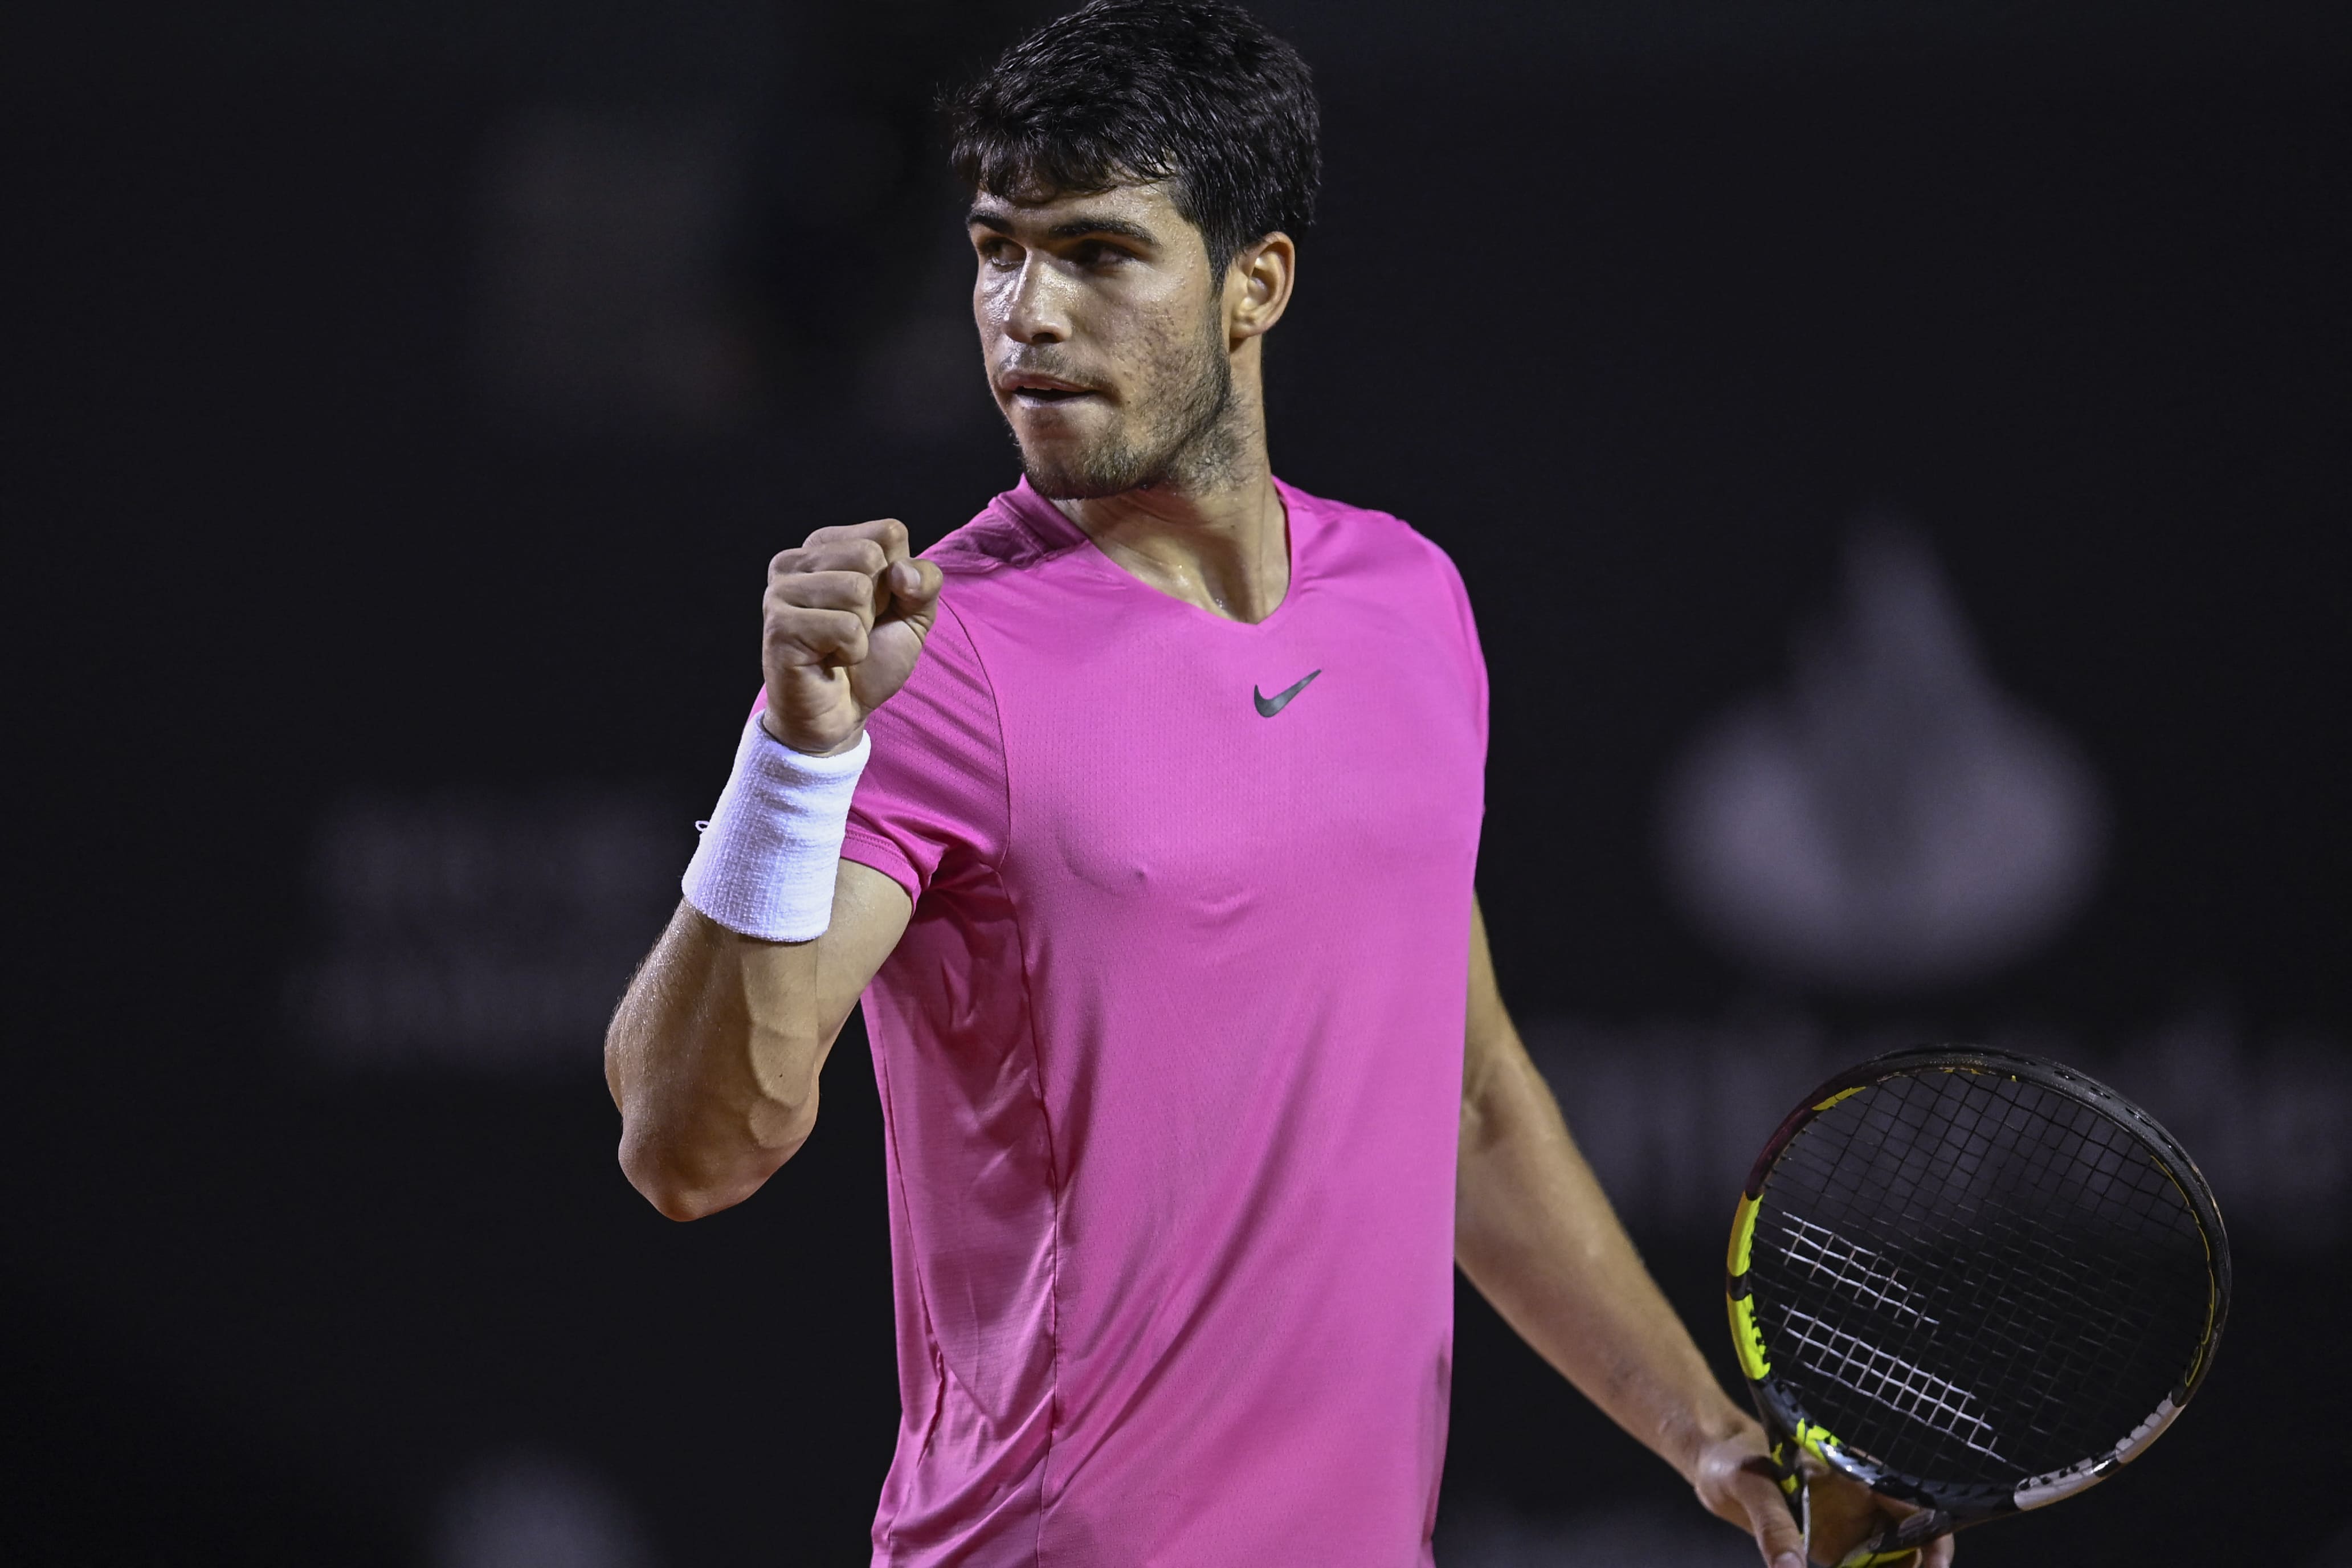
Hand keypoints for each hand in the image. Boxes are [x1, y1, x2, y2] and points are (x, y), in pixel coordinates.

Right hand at [759, 518, 943, 755]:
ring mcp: (781, 590)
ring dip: (863, 630)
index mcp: (826, 545)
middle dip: (879, 604)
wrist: (841, 713)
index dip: (899, 578)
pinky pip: (846, 627)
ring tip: (839, 645)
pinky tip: (828, 660)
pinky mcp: (779, 625)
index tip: (876, 607)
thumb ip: (924, 581)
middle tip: (854, 629)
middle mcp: (795, 559)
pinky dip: (851, 652)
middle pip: (872, 556)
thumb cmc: (872, 659)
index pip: (889, 532)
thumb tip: (900, 572)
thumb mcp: (914, 614)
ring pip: (858, 589)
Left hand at [1694, 1426, 1953, 1567]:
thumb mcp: (1752, 1488)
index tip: (1934, 1565)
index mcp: (1855, 1477)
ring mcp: (1852, 1530)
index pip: (1914, 1506)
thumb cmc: (1734, 1460)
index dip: (1934, 1537)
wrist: (1714, 1466)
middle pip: (1912, 1544)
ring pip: (1892, 1563)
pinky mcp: (1835, 1550)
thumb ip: (1773, 1527)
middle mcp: (1863, 1505)